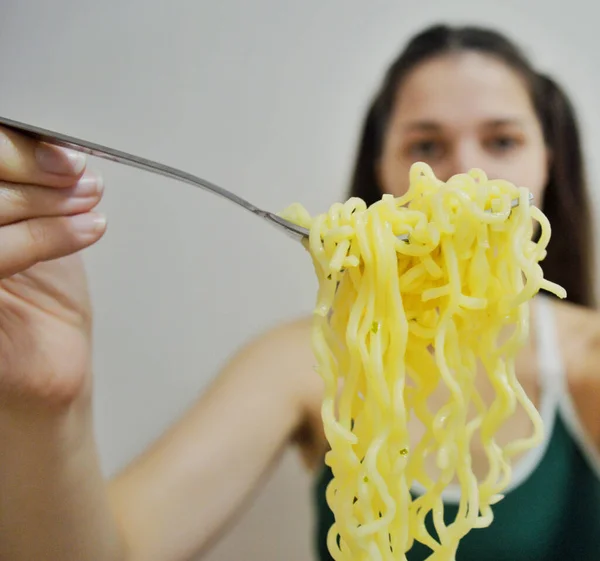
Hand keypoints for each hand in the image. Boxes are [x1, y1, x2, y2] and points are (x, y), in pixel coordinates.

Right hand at [0, 126, 105, 412]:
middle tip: (75, 173)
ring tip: (87, 200)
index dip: (12, 146)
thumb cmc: (38, 301)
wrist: (47, 367)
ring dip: (44, 200)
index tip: (62, 151)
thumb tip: (51, 140)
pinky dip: (46, 234)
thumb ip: (30, 186)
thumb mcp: (34, 227)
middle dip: (26, 165)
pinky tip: (89, 227)